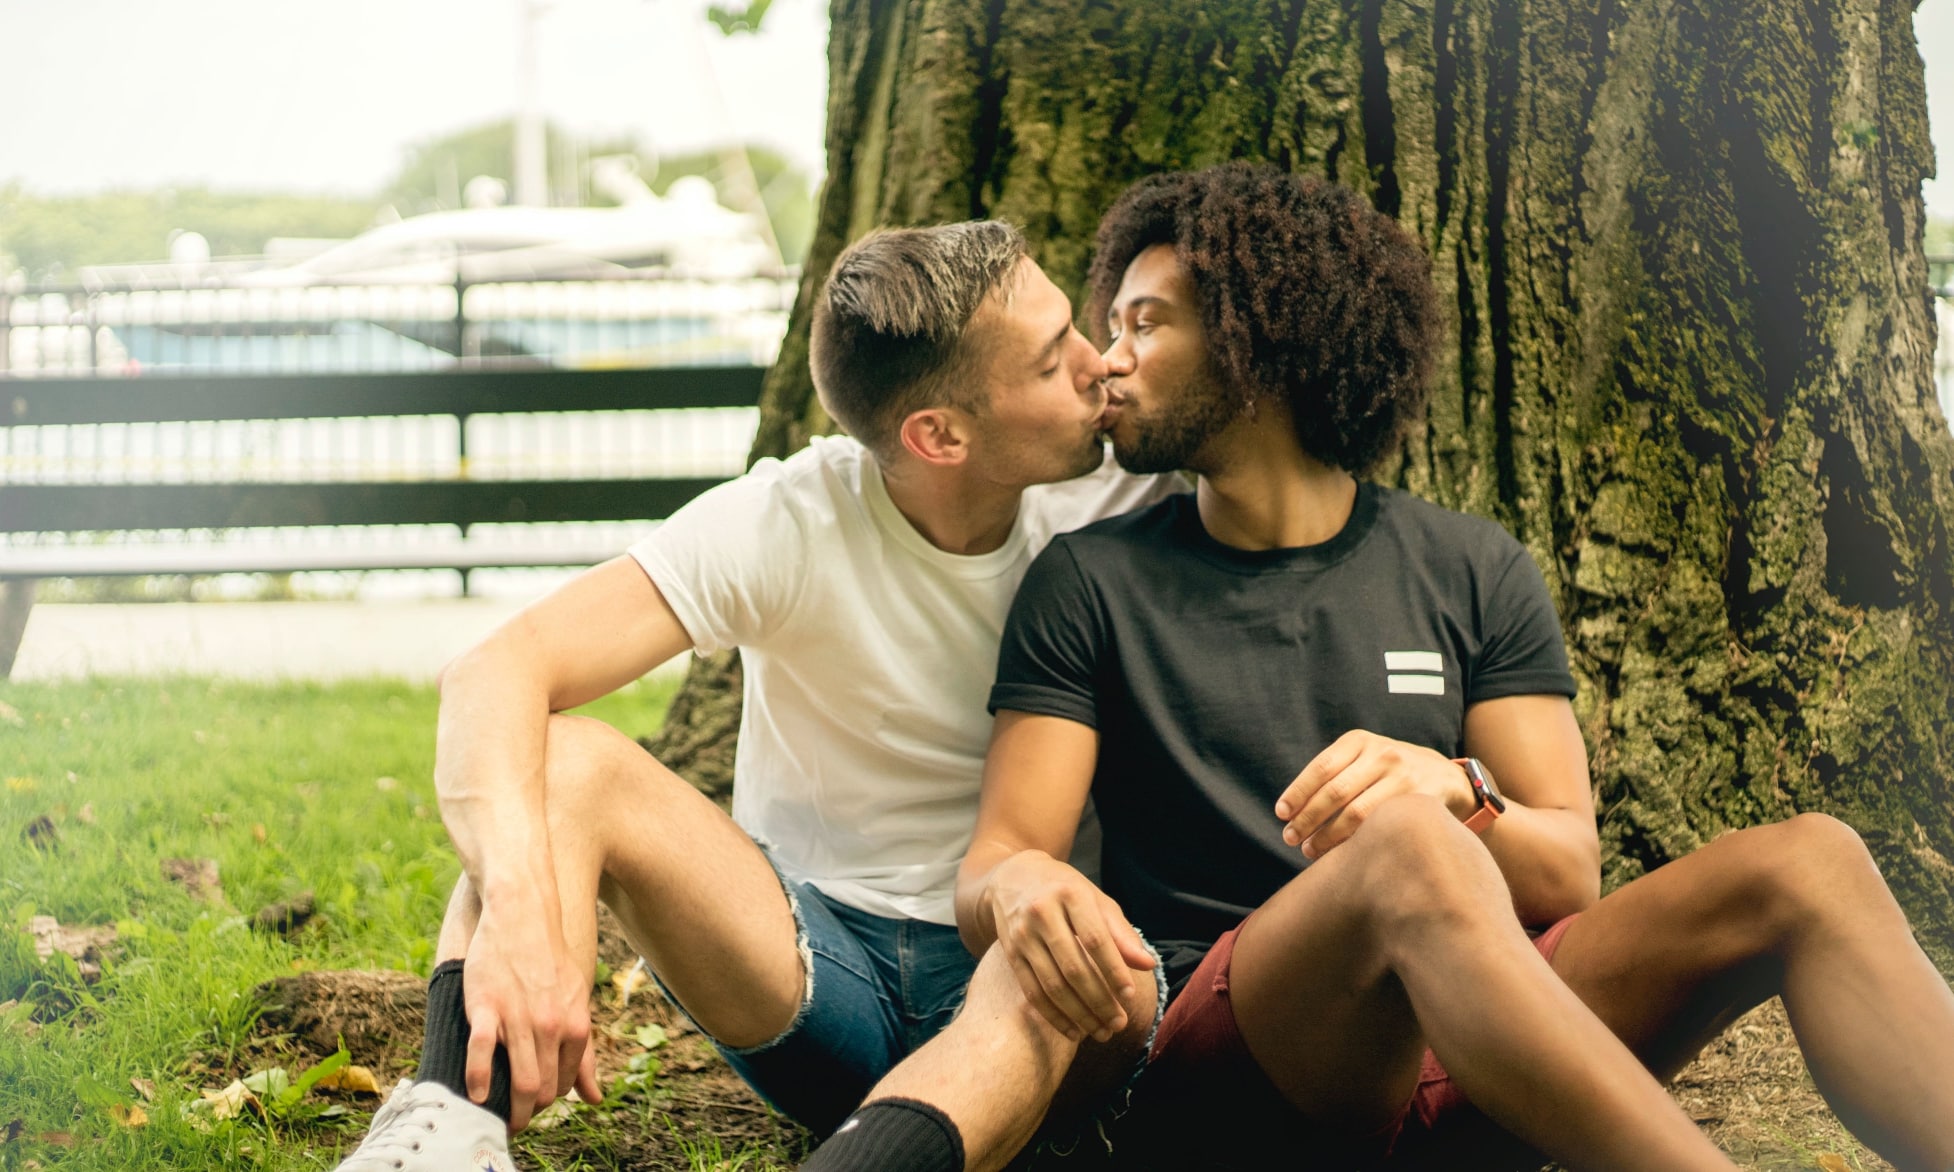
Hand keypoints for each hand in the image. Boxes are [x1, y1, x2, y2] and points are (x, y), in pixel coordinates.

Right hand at [462, 898, 601, 1130]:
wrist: (523, 914)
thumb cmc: (550, 960)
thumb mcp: (577, 1001)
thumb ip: (584, 1052)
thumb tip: (594, 1099)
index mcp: (576, 1024)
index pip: (565, 1083)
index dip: (549, 1099)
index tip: (535, 1102)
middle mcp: (552, 1025)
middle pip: (544, 1089)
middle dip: (529, 1111)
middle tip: (514, 1118)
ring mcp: (519, 1018)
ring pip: (520, 1080)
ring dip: (510, 1110)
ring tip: (496, 1119)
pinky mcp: (486, 1008)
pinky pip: (482, 1055)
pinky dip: (479, 1081)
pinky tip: (477, 1095)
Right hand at [984, 852, 1154, 1042]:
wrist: (1013, 877)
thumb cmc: (1066, 890)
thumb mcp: (1096, 900)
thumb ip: (1121, 933)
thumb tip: (1147, 965)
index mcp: (1069, 894)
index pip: (1096, 939)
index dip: (1114, 970)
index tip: (1130, 996)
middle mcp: (1041, 913)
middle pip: (1074, 967)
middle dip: (1099, 1001)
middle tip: (1118, 1024)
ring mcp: (1022, 934)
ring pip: (1052, 985)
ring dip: (1079, 1014)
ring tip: (1100, 1032)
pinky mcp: (1010, 953)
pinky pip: (1032, 991)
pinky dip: (1053, 1016)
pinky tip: (1073, 1031)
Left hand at [1273, 730, 1477, 859]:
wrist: (1443, 776)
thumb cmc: (1388, 771)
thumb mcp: (1363, 757)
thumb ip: (1333, 774)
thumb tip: (1290, 809)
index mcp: (1359, 741)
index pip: (1320, 768)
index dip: (1298, 792)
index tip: (1281, 813)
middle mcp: (1381, 754)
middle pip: (1335, 792)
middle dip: (1308, 818)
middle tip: (1290, 838)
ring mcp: (1402, 776)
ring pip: (1356, 813)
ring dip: (1327, 836)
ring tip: (1309, 850)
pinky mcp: (1419, 800)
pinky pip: (1380, 825)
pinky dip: (1355, 842)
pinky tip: (1340, 853)